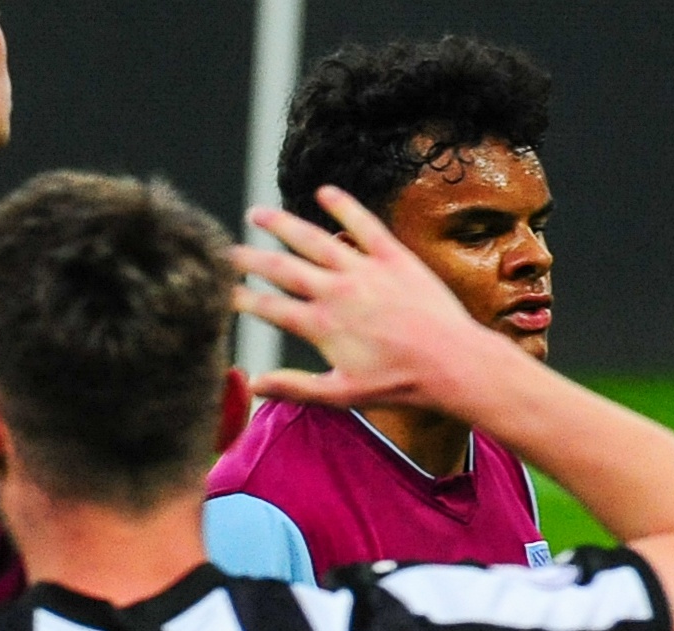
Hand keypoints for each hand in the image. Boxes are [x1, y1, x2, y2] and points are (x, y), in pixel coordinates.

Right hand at [232, 188, 526, 416]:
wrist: (453, 363)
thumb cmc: (399, 385)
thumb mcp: (341, 394)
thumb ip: (294, 386)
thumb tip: (253, 384)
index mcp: (322, 326)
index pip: (268, 308)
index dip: (240, 298)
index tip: (220, 292)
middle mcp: (338, 292)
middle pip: (282, 268)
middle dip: (249, 259)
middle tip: (226, 251)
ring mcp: (365, 270)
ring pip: (314, 240)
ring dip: (282, 225)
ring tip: (257, 214)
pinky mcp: (394, 257)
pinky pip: (364, 224)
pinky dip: (343, 205)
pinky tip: (324, 191)